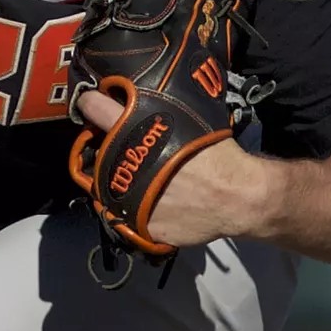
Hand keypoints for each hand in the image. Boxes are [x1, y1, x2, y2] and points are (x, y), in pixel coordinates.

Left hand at [77, 90, 278, 250]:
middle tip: (115, 144)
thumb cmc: (217, 154)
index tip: (91, 105)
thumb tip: (144, 105)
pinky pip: (128, 215)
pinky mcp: (139, 226)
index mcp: (135, 131)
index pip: (95, 108)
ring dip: (114, 177)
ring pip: (103, 184)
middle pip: (95, 149)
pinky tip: (154, 202)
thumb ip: (158, 116)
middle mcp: (123, 163)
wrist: (239, 198)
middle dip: (102, 146)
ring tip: (136, 175)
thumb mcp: (187, 121)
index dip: (91, 104)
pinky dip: (136, 208)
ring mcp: (128, 198)